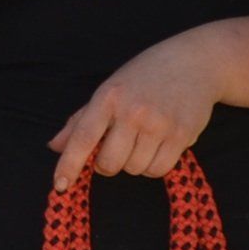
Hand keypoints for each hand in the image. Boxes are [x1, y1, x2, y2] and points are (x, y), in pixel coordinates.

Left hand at [49, 28, 225, 192]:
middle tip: (116, 147)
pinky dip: (154, 166)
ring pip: (134, 169)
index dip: (69, 165)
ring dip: (133, 163)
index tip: (60, 186)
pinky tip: (157, 146)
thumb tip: (55, 147)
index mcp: (108, 97)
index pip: (82, 137)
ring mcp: (159, 124)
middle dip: (107, 164)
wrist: (193, 63)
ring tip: (142, 139)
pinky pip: (159, 170)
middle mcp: (132, 111)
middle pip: (109, 164)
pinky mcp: (182, 135)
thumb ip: (80, 120)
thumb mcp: (109, 90)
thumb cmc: (144, 77)